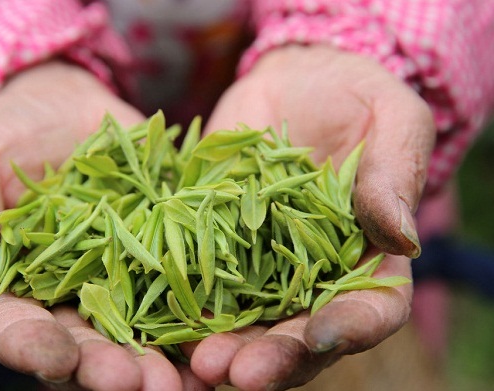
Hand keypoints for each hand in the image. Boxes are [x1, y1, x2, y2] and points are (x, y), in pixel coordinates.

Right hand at [0, 61, 209, 389]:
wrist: (68, 107)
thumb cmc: (7, 132)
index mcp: (14, 287)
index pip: (15, 329)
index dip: (33, 347)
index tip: (56, 358)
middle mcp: (70, 296)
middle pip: (87, 344)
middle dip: (112, 367)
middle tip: (144, 385)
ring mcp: (122, 278)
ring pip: (142, 328)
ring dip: (167, 355)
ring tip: (192, 374)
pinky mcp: (165, 253)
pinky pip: (186, 284)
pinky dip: (205, 307)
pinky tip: (228, 325)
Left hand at [187, 45, 435, 389]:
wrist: (293, 83)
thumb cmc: (354, 96)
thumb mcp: (390, 120)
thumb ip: (395, 174)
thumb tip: (401, 237)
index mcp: (368, 256)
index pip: (371, 307)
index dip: (351, 327)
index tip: (322, 334)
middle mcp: (313, 275)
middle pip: (299, 333)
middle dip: (273, 356)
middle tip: (238, 372)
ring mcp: (259, 264)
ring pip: (246, 322)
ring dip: (223, 347)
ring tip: (198, 362)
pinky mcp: (213, 243)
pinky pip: (198, 280)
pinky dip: (180, 305)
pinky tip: (159, 322)